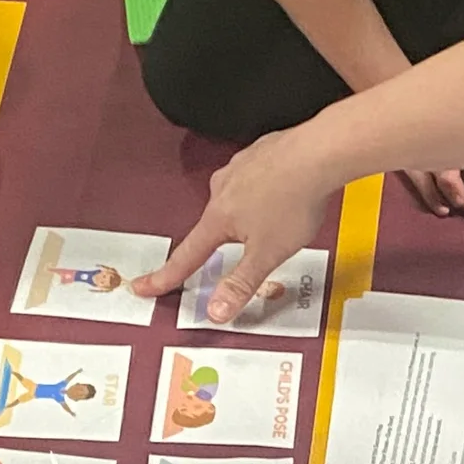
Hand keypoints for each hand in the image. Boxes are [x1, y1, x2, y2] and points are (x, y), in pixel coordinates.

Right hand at [144, 125, 331, 325]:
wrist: (319, 152)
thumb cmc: (294, 199)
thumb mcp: (267, 254)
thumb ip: (240, 283)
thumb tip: (216, 310)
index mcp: (219, 217)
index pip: (187, 256)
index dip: (166, 276)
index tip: (144, 285)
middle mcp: (222, 188)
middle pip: (215, 225)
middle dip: (227, 239)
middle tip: (251, 247)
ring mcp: (241, 167)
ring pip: (237, 198)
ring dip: (250, 212)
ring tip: (278, 219)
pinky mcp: (262, 152)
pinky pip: (257, 177)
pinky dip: (266, 189)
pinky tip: (285, 194)